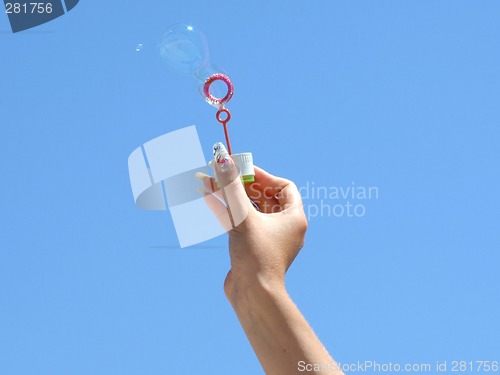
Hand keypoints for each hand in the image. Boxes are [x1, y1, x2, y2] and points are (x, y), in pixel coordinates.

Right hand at [196, 142, 307, 302]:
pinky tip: (212, 201)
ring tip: (214, 185)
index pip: (284, 187)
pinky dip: (231, 213)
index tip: (243, 171)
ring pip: (253, 211)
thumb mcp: (242, 216)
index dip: (264, 176)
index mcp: (294, 218)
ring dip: (234, 198)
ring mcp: (271, 240)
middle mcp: (286, 228)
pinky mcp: (256, 249)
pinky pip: (245, 224)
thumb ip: (231, 187)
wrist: (253, 296)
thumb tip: (222, 160)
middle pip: (266, 197)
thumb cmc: (255, 255)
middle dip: (244, 186)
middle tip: (225, 175)